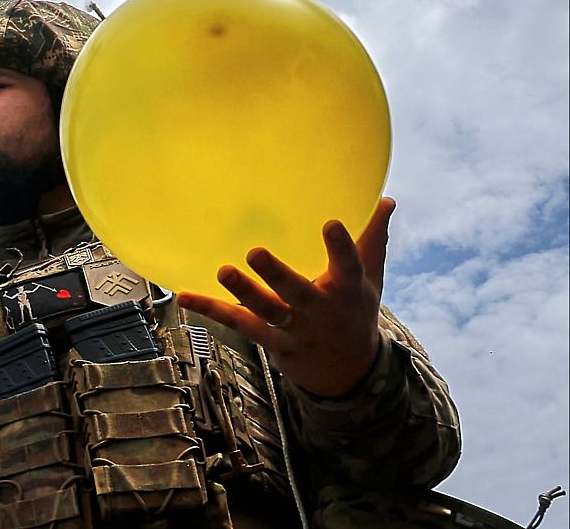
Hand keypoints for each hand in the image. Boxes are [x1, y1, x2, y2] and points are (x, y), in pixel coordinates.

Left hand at [177, 196, 394, 396]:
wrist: (348, 373)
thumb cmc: (354, 312)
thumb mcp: (371, 280)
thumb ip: (373, 239)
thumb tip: (387, 198)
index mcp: (347, 291)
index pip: (349, 267)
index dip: (342, 247)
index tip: (330, 223)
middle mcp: (319, 311)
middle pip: (298, 292)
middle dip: (278, 275)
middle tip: (256, 252)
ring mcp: (294, 329)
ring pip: (266, 311)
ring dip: (243, 292)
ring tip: (223, 271)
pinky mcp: (270, 341)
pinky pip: (237, 323)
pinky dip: (210, 309)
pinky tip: (183, 295)